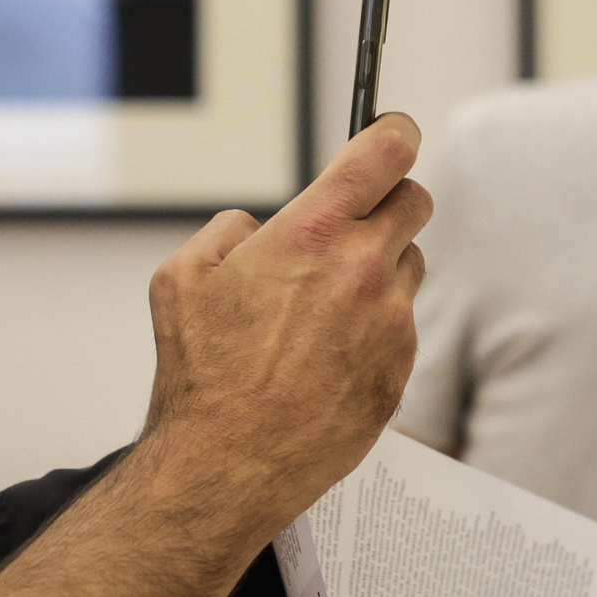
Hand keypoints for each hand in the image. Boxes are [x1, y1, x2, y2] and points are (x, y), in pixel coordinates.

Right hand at [139, 112, 430, 545]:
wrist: (227, 464)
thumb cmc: (200, 378)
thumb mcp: (181, 277)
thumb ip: (229, 230)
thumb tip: (261, 229)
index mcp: (313, 233)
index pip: (387, 150)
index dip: (394, 132)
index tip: (391, 134)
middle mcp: (363, 269)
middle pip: (414, 200)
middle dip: (387, 200)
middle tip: (355, 221)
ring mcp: (389, 320)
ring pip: (409, 264)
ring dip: (380, 269)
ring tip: (324, 307)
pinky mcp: (400, 367)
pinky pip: (402, 324)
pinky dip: (375, 326)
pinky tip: (329, 353)